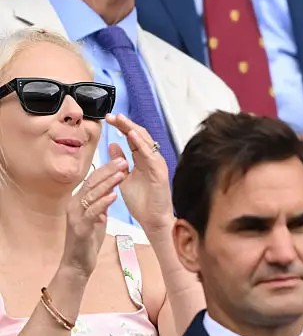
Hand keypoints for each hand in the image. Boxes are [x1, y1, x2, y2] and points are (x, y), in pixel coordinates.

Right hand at [62, 159, 125, 278]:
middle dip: (108, 171)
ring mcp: (75, 216)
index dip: (107, 169)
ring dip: (107, 183)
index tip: (122, 159)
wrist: (77, 263)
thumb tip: (110, 191)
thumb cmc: (87, 240)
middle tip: (124, 160)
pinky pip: (92, 213)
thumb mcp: (96, 218)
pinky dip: (103, 203)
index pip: (93, 180)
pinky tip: (114, 196)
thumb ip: (100, 204)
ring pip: (91, 195)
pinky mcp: (80, 228)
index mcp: (78, 201)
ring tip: (122, 173)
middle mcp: (74, 205)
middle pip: (91, 183)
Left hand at [105, 114, 172, 232]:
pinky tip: (132, 135)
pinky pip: (150, 154)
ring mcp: (157, 164)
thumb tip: (112, 145)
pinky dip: (141, 144)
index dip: (121, 126)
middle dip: (126, 124)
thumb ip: (120, 161)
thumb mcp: (124, 178)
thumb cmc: (142, 202)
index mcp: (142, 160)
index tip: (108, 119)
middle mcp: (151, 159)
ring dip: (133, 129)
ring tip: (121, 120)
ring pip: (146, 141)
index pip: (132, 138)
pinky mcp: (160, 172)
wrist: (152, 219)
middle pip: (139, 135)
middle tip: (112, 115)